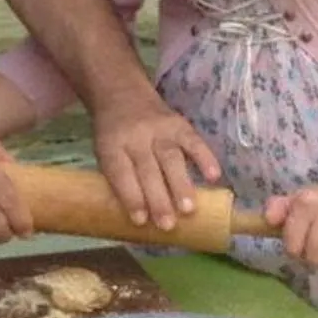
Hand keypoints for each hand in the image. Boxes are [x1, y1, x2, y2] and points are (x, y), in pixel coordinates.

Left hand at [91, 91, 222, 232]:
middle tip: (168, 224)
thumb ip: (119, 180)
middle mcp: (136, 136)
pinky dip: (205, 157)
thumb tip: (140, 219)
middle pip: (148, 169)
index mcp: (112, 146)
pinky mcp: (179, 123)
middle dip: (158, 199)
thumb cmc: (113, 136)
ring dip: (180, 184)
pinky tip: (214, 176)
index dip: (131, 197)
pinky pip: (193, 141)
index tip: (141, 220)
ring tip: (189, 209)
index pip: (120, 173)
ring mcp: (159, 129)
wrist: (121, 93)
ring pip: (171, 157)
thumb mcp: (104, 153)